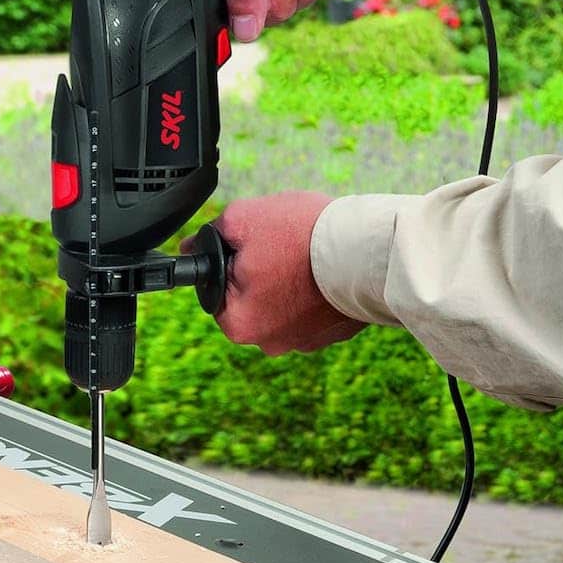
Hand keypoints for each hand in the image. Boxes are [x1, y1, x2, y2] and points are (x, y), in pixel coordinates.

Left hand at [184, 192, 367, 354]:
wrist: (369, 250)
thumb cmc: (305, 236)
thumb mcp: (243, 218)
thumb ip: (212, 233)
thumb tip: (192, 246)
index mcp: (238, 324)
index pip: (218, 289)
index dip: (232, 260)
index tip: (252, 245)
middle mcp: (269, 343)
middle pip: (251, 297)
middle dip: (262, 270)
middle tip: (282, 245)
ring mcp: (304, 342)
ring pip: (283, 302)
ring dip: (290, 279)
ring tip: (308, 254)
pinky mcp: (333, 334)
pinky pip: (313, 307)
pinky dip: (317, 288)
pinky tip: (327, 268)